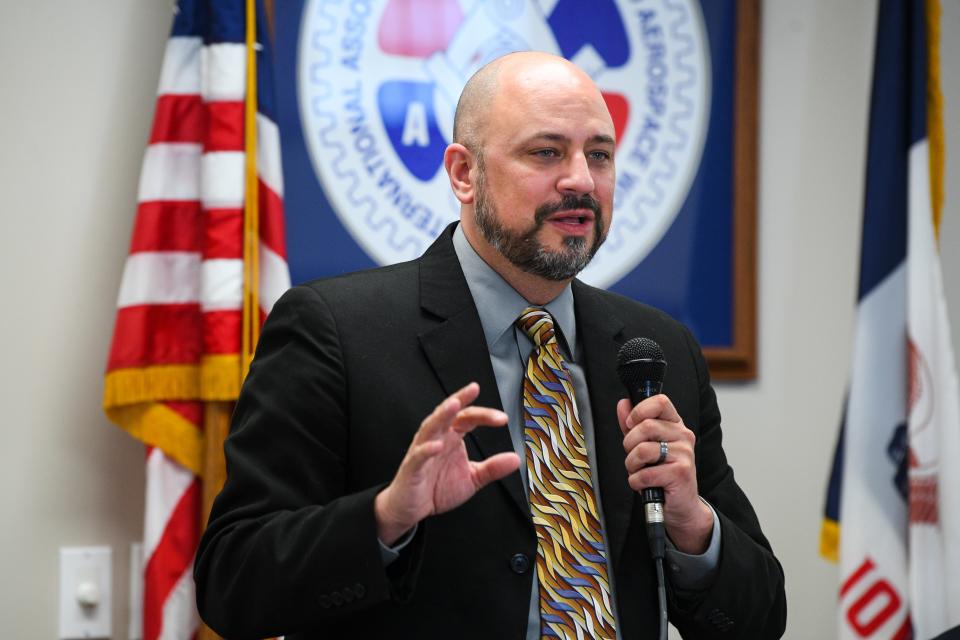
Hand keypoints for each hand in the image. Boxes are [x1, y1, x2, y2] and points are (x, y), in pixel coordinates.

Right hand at [374, 383, 519, 544]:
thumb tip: (516, 459)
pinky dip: (427, 449)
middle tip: (473, 389)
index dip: (485, 415)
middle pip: (448, 413)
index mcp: (452, 436)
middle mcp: (437, 437)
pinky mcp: (412, 467)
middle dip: (460, 400)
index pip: (468, 417)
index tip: (502, 419)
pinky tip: (437, 446)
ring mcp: (422, 450)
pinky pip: (419, 455)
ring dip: (441, 415)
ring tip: (453, 404)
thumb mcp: (472, 479)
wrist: (412, 507)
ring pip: (430, 426)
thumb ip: (492, 468)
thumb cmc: (437, 488)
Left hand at [617, 395, 712, 553]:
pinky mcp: (681, 473)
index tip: (630, 424)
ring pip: (643, 450)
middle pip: (646, 426)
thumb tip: (623, 404)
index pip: (660, 402)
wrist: (680, 506)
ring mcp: (685, 454)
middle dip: (629, 444)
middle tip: (633, 457)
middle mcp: (684, 436)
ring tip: (638, 471)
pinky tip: (643, 484)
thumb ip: (632, 424)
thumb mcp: (645, 445)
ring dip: (631, 465)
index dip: (639, 411)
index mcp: (675, 424)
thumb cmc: (661, 474)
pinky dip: (636, 482)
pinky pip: (645, 473)